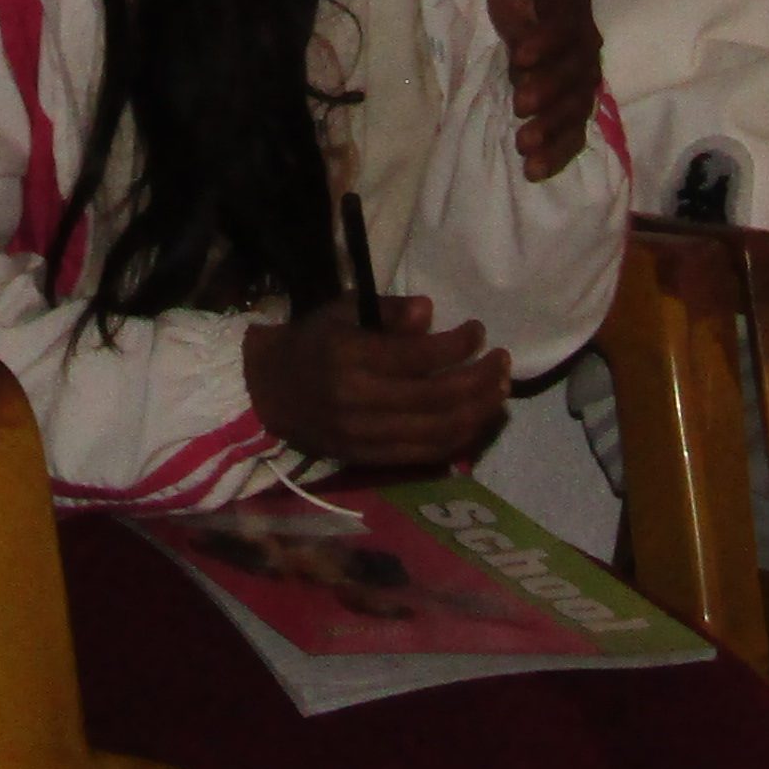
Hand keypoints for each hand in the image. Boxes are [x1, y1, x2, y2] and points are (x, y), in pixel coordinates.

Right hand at [241, 292, 505, 473]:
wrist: (266, 391)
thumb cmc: (311, 342)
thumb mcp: (341, 310)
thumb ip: (388, 312)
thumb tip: (430, 312)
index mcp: (349, 357)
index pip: (419, 356)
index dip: (459, 345)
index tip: (478, 331)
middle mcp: (358, 400)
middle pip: (437, 397)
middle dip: (480, 379)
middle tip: (502, 362)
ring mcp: (364, 435)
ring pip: (438, 431)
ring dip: (478, 412)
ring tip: (500, 391)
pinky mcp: (368, 458)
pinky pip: (424, 454)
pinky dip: (458, 439)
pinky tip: (476, 420)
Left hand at [480, 0, 603, 182]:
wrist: (527, 20)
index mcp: (574, 15)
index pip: (567, 29)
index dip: (547, 42)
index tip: (518, 54)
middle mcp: (586, 52)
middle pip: (576, 75)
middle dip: (549, 91)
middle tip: (519, 103)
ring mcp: (582, 87)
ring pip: (575, 111)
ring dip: (552, 128)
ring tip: (523, 144)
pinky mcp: (572, 114)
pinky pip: (572, 138)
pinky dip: (556, 156)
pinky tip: (532, 171)